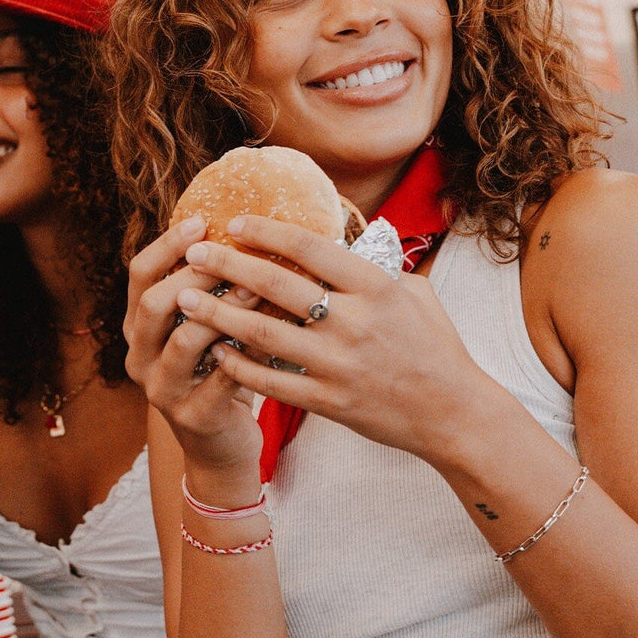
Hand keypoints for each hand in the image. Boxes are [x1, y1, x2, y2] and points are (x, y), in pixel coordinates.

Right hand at [125, 216, 264, 488]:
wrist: (221, 446)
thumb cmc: (220, 371)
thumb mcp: (204, 327)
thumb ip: (211, 289)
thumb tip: (244, 230)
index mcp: (138, 327)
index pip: (139, 275)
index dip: (167, 245)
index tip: (202, 222)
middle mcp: (139, 356)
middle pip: (153, 304)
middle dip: (195, 275)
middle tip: (233, 255)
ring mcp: (162, 389)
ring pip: (184, 340)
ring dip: (223, 310)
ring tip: (257, 289)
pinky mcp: (193, 416)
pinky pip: (222, 376)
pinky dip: (251, 350)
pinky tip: (279, 332)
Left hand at [172, 215, 494, 462]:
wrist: (454, 415)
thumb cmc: (436, 348)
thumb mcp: (415, 295)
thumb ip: (373, 270)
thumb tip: (335, 243)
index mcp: (375, 288)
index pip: (309, 248)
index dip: (266, 231)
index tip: (233, 223)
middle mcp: (353, 322)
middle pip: (275, 285)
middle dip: (226, 265)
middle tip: (192, 253)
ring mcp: (338, 364)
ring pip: (261, 332)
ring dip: (216, 313)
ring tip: (183, 298)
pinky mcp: (328, 401)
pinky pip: (270, 380)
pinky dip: (238, 365)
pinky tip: (214, 351)